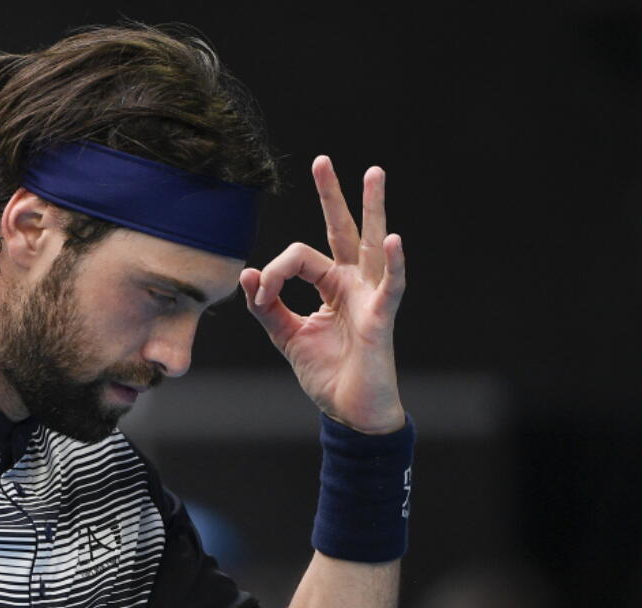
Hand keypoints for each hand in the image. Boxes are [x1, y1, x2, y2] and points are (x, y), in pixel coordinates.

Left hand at [240, 156, 406, 433]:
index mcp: (331, 285)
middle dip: (332, 195)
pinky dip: (394, 263)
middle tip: (322, 161)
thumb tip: (247, 273)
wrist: (349, 411)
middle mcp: (353, 283)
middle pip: (342, 230)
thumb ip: (266, 306)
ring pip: (371, 244)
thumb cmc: (327, 373)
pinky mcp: (382, 317)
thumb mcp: (286, 336)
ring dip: (373, 209)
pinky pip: (391, 285)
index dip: (274, 273)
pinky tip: (393, 239)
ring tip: (374, 173)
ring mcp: (370, 296)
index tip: (260, 295)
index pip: (298, 258)